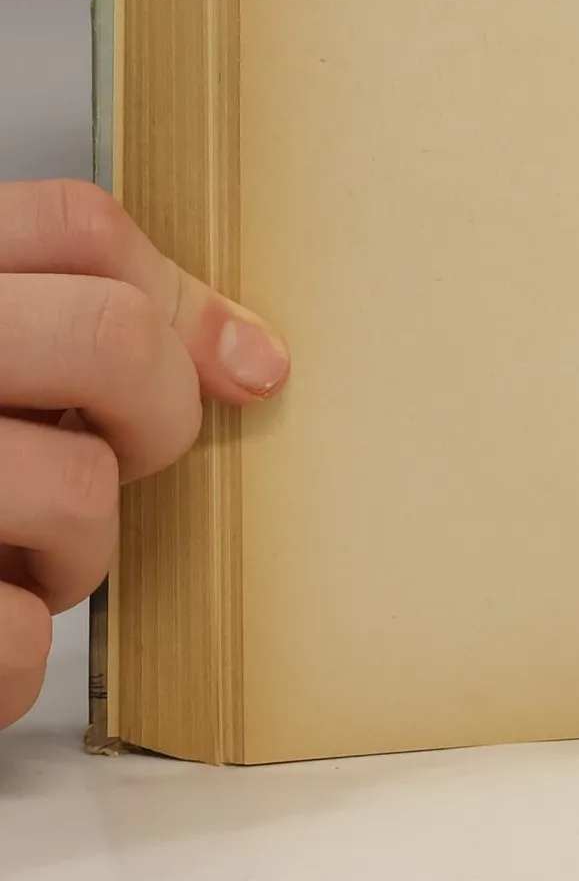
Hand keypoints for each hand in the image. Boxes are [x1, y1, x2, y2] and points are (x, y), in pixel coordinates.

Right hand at [0, 181, 290, 731]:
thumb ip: (69, 325)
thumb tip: (252, 363)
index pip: (75, 227)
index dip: (178, 299)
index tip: (237, 367)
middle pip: (109, 336)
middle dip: (159, 415)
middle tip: (124, 460)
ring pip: (79, 491)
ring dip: (77, 551)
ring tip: (11, 555)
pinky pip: (20, 634)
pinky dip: (15, 652)